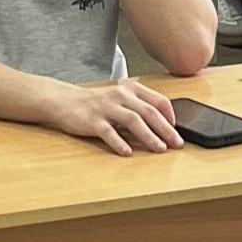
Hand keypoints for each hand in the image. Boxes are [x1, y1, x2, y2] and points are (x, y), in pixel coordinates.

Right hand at [52, 79, 183, 155]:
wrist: (64, 100)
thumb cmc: (96, 103)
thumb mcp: (120, 99)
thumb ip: (139, 108)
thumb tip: (162, 127)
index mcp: (131, 89)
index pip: (158, 101)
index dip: (171, 116)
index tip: (177, 130)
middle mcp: (121, 96)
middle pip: (149, 112)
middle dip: (166, 129)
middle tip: (177, 143)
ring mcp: (106, 108)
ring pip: (133, 121)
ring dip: (149, 136)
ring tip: (159, 149)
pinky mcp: (93, 120)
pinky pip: (109, 132)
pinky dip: (119, 143)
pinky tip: (127, 152)